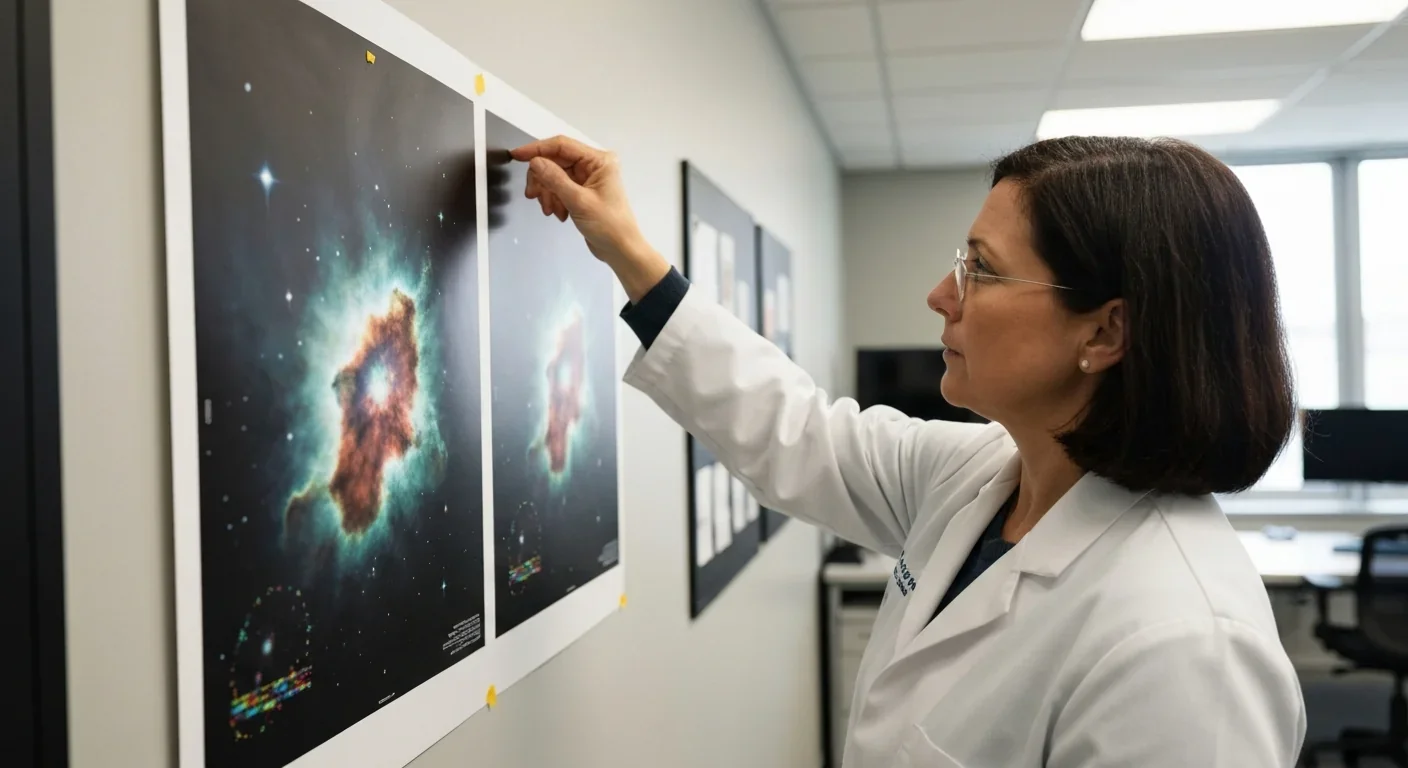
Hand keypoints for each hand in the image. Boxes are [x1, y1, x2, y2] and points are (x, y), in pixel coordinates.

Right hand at [510, 136, 648, 264]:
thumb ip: (555, 179)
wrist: (621, 250)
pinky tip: (559, 214)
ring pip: (554, 176)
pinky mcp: (582, 191)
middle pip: (555, 161)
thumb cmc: (609, 226)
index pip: (562, 145)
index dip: (537, 149)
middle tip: (534, 196)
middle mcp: (593, 165)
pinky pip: (559, 188)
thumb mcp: (578, 201)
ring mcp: (587, 178)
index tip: (517, 155)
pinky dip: (554, 200)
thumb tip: (535, 162)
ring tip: (550, 210)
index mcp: (599, 161)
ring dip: (548, 193)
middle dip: (542, 179)